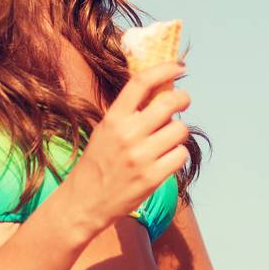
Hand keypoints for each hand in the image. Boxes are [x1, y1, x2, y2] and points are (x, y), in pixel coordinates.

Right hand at [67, 63, 190, 228]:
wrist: (84, 202)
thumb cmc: (98, 163)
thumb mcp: (105, 130)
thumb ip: (129, 113)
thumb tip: (161, 90)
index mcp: (113, 118)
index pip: (141, 82)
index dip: (165, 69)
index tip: (179, 67)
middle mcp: (127, 134)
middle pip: (169, 102)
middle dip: (183, 98)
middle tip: (184, 100)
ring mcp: (141, 157)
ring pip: (180, 129)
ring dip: (179, 131)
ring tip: (167, 138)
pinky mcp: (152, 178)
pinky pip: (181, 154)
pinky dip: (178, 154)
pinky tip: (167, 157)